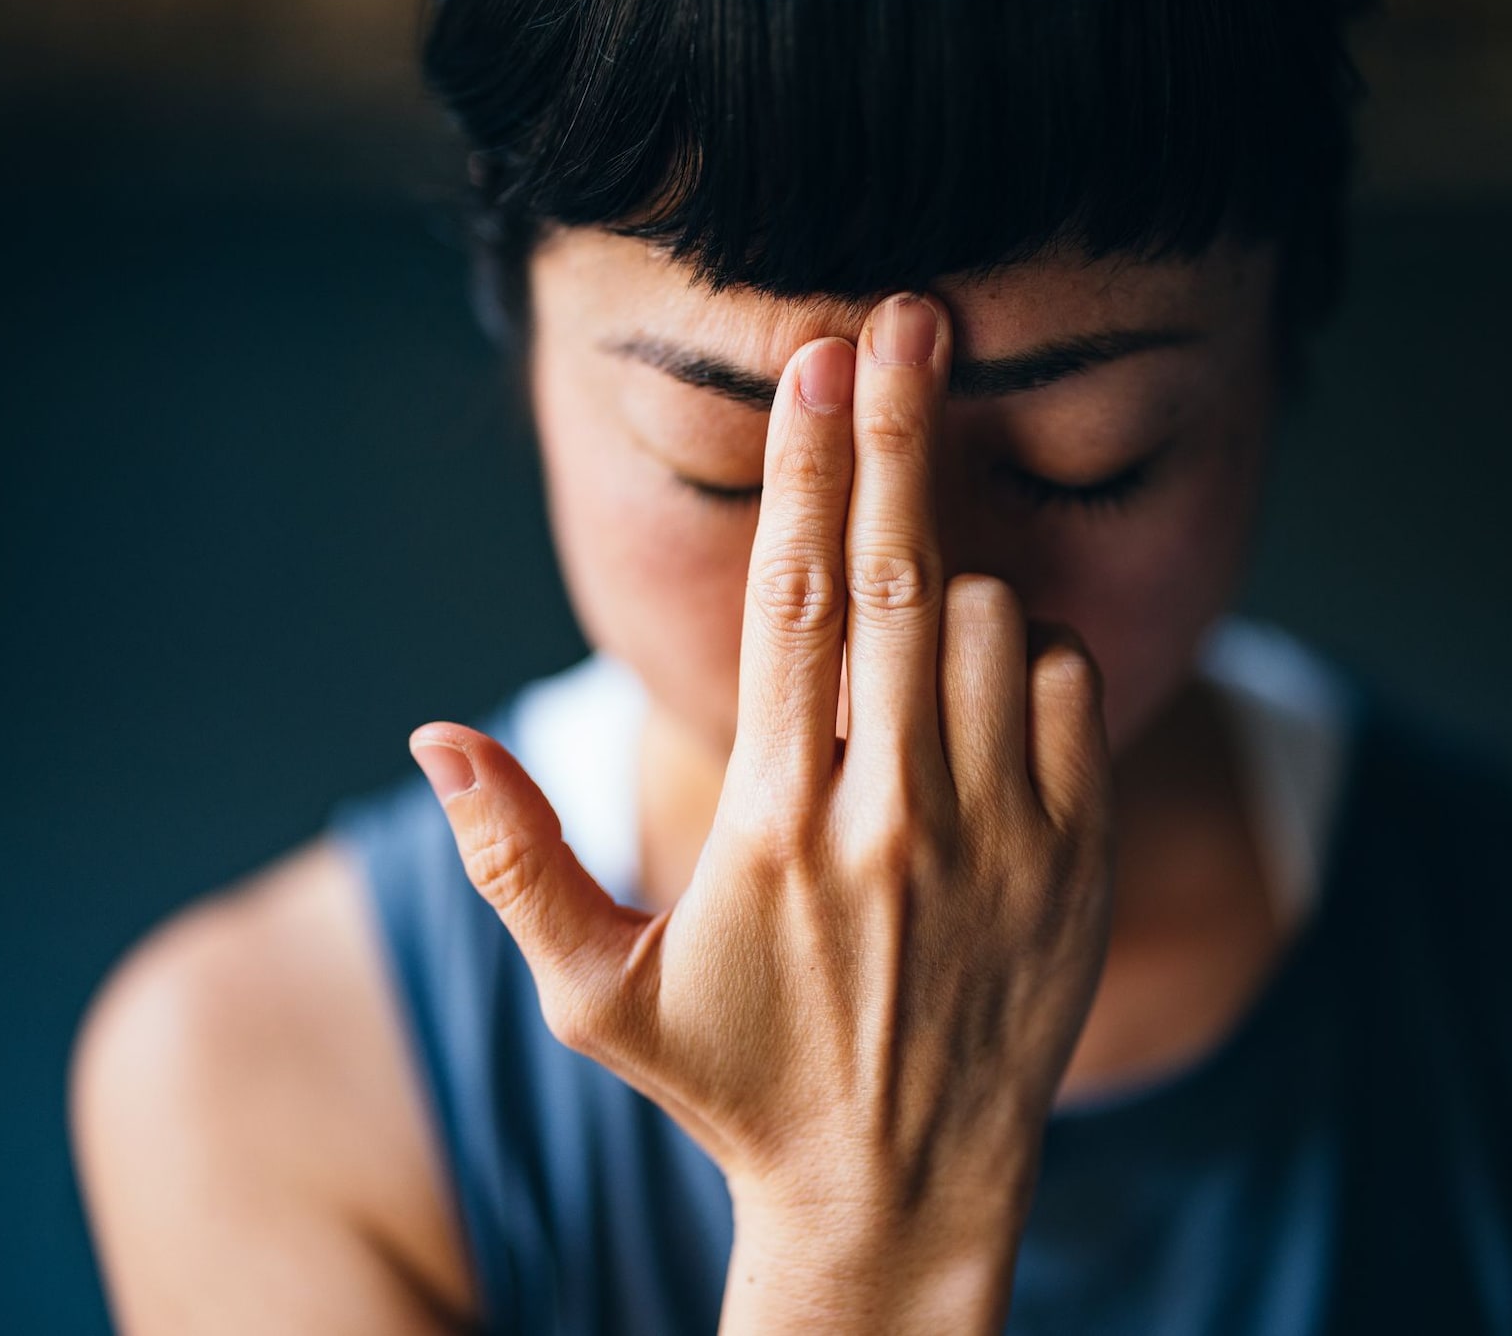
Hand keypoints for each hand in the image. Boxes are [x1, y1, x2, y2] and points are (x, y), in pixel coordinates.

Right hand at [409, 291, 1116, 1330]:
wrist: (897, 1193)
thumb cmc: (732, 1083)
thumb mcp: (594, 995)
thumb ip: (511, 861)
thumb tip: (434, 735)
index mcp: (773, 830)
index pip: (789, 607)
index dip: (803, 469)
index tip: (815, 360)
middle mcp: (895, 821)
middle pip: (901, 579)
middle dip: (903, 432)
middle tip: (907, 318)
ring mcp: (1002, 839)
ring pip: (993, 625)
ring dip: (951, 576)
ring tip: (909, 605)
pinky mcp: (1078, 860)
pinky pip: (1071, 686)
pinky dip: (1027, 651)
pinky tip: (979, 683)